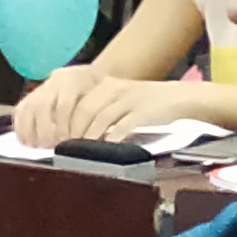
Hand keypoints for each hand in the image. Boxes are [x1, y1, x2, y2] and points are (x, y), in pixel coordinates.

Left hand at [12, 65, 149, 146]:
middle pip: (86, 109)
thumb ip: (101, 111)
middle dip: (74, 130)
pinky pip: (123, 125)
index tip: (59, 137)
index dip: (66, 121)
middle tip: (67, 147)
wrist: (177, 97)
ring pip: (101, 118)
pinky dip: (112, 138)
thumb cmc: (146, 104)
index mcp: (106, 85)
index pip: (78, 102)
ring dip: (89, 136)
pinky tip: (107, 148)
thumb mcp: (120, 100)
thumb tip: (78, 132)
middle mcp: (114, 89)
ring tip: (82, 151)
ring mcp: (129, 99)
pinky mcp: (143, 111)